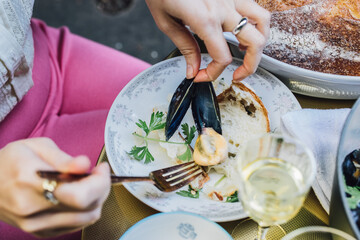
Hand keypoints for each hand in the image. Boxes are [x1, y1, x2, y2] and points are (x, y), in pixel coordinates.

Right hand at [0, 138, 109, 237]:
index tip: (101, 168)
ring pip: (86, 219)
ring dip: (96, 199)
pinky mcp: (40, 232)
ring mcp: (35, 225)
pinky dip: (85, 210)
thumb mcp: (36, 147)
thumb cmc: (12, 161)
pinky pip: (76, 225)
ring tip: (89, 183)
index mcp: (30, 183)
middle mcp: (32, 209)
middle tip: (98, 173)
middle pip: (87, 208)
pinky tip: (79, 195)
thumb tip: (85, 165)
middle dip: (102, 188)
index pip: (79, 196)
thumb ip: (64, 158)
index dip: (99, 182)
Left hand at [146, 0, 269, 81]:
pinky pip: (254, 7)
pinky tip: (242, 28)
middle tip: (238, 75)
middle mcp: (224, 8)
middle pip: (255, 43)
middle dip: (250, 66)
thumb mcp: (166, 22)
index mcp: (205, 19)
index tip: (202, 76)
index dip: (213, 74)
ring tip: (246, 51)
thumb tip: (193, 70)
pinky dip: (255, 22)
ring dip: (260, 41)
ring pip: (263, 21)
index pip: (222, 58)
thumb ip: (185, 47)